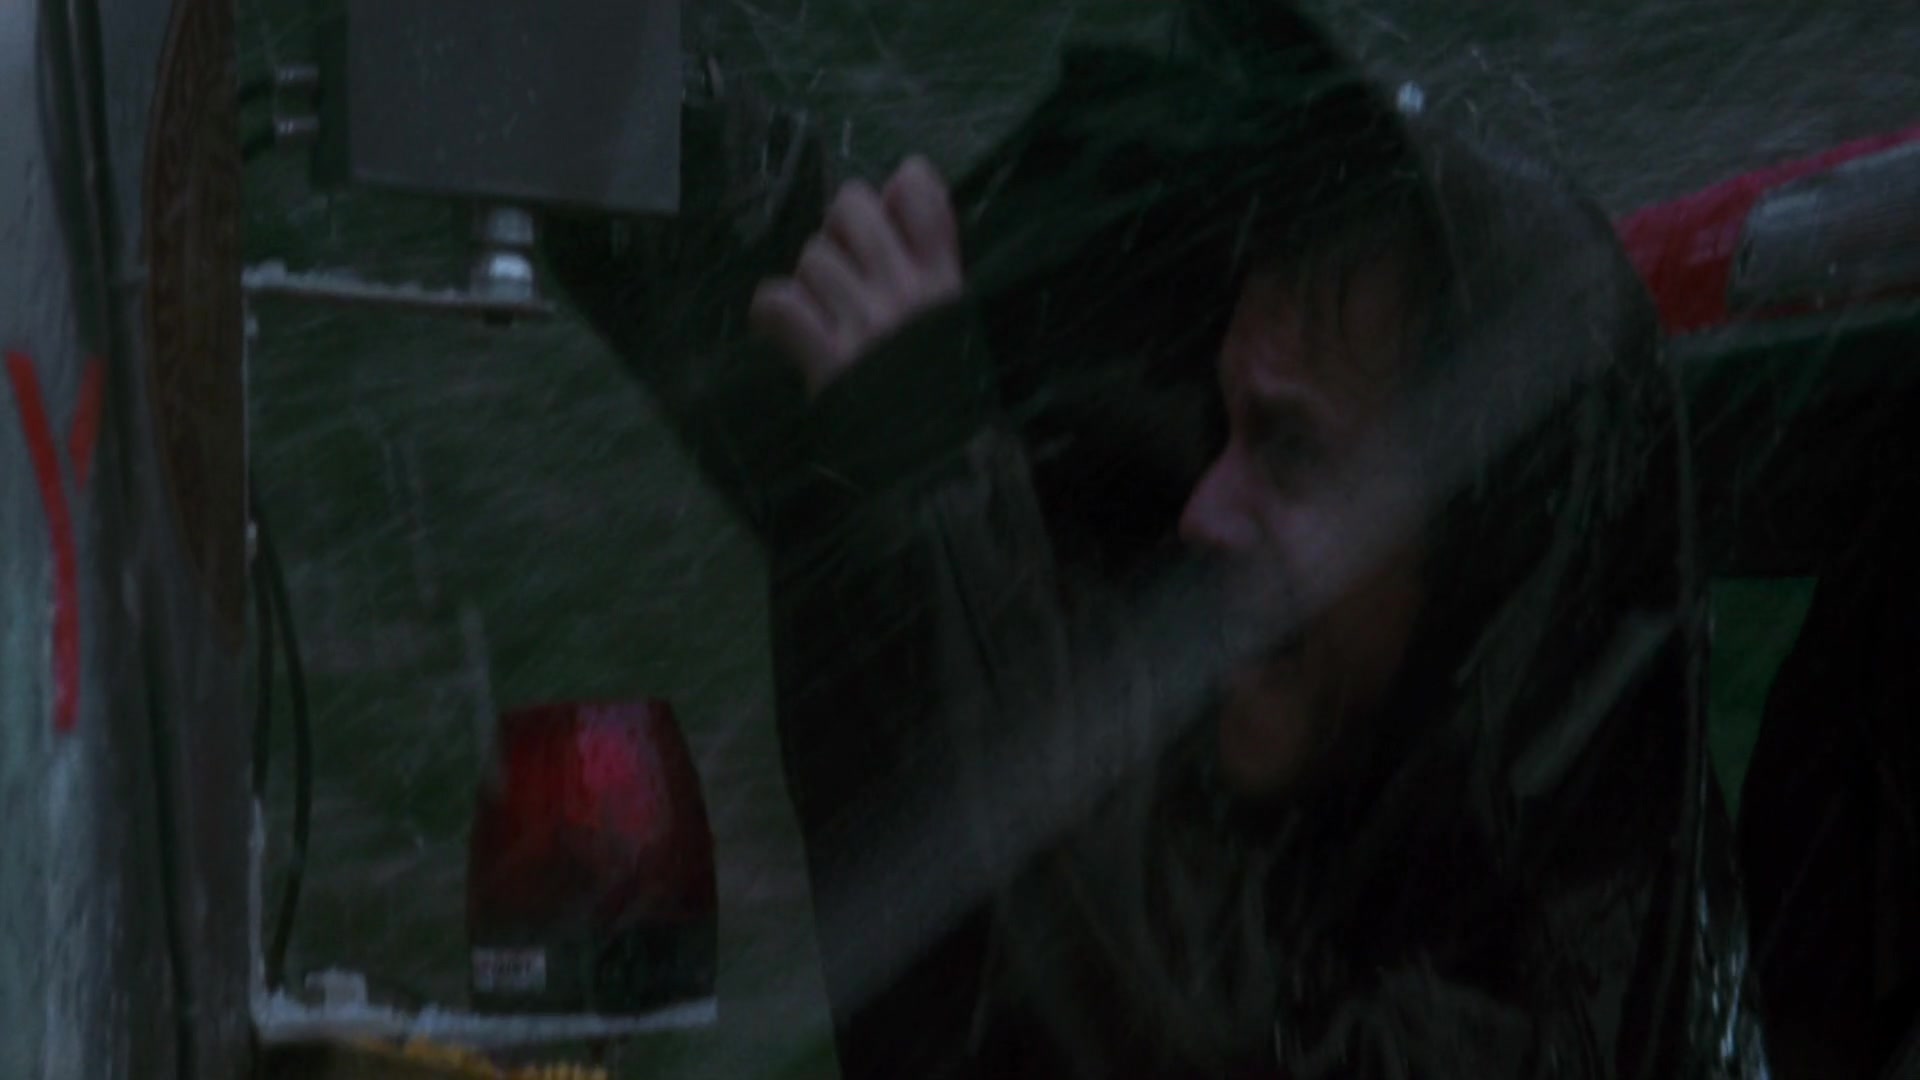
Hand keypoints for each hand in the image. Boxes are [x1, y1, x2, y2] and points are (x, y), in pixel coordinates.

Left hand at [750, 156, 962, 396]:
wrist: (937, 473)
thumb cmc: (947, 399)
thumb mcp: (958, 324)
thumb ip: (936, 259)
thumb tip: (906, 179)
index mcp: (945, 283)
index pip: (919, 192)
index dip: (894, 191)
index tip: (888, 219)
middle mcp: (907, 294)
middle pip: (851, 207)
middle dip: (838, 228)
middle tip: (843, 266)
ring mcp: (867, 324)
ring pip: (813, 257)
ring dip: (809, 282)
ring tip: (823, 315)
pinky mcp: (829, 359)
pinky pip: (781, 303)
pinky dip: (772, 313)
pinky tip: (781, 328)